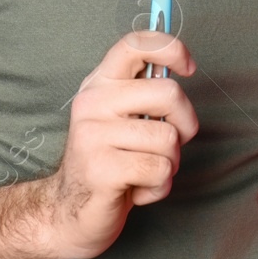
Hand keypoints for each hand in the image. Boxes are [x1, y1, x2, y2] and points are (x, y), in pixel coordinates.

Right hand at [37, 30, 198, 258]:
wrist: (69, 213)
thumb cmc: (109, 161)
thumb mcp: (122, 119)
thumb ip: (145, 92)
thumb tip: (181, 65)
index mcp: (99, 84)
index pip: (134, 45)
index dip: (170, 47)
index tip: (189, 68)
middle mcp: (92, 104)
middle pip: (168, 93)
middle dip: (185, 124)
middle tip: (170, 143)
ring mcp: (93, 136)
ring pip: (168, 138)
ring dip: (169, 162)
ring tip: (144, 171)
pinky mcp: (101, 170)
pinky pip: (160, 169)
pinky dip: (159, 186)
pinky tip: (137, 189)